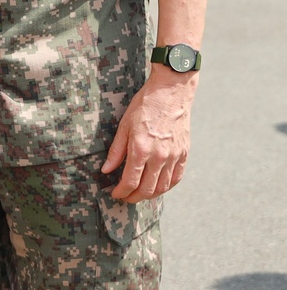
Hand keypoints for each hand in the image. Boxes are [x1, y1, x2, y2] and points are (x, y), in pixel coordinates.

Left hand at [102, 70, 195, 201]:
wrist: (171, 92)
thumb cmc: (145, 106)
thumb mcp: (124, 126)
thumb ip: (116, 151)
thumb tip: (106, 170)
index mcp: (141, 149)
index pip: (130, 181)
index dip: (121, 192)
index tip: (115, 193)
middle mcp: (159, 156)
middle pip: (147, 189)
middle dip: (133, 197)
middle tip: (125, 196)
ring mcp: (173, 156)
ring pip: (162, 188)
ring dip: (149, 195)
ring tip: (139, 193)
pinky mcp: (184, 153)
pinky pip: (176, 178)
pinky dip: (166, 187)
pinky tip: (158, 186)